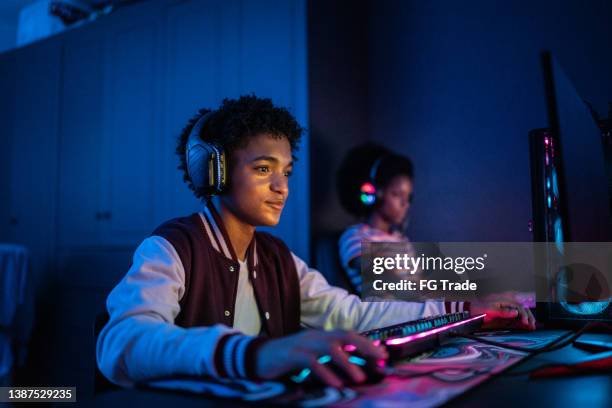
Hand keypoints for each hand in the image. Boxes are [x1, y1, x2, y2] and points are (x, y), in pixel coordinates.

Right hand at [255, 329, 386, 387]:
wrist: (258, 357)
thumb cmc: (288, 361)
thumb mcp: (312, 358)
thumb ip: (330, 361)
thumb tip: (354, 371)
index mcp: (321, 336)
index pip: (348, 335)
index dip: (366, 344)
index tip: (383, 355)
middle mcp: (315, 336)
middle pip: (344, 335)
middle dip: (364, 346)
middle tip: (380, 359)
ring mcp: (304, 344)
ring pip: (330, 348)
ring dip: (348, 362)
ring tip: (360, 377)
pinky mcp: (292, 355)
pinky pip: (312, 362)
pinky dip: (325, 373)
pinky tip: (335, 384)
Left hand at [471, 299, 535, 330]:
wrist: (471, 309)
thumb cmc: (480, 308)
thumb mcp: (490, 310)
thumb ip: (503, 311)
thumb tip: (516, 313)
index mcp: (505, 299)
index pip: (519, 306)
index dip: (524, 314)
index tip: (526, 322)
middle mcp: (508, 301)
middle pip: (523, 308)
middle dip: (529, 316)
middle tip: (532, 325)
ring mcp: (507, 306)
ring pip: (521, 311)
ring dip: (527, 318)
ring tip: (532, 326)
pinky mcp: (505, 311)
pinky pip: (515, 315)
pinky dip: (521, 319)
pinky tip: (525, 325)